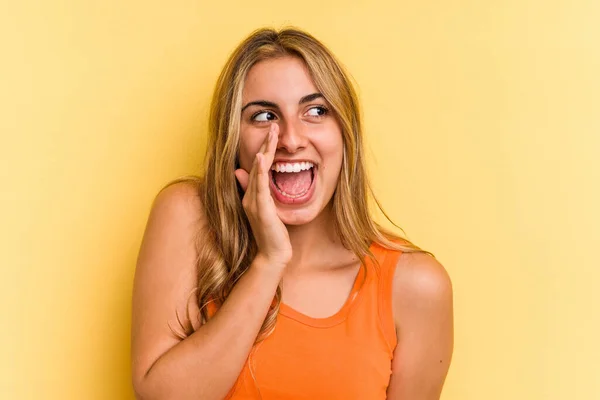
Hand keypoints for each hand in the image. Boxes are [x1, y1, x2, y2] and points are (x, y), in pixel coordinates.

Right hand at [235, 124, 291, 269]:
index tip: (272, 133)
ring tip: (271, 134)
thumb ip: (254, 193)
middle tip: (274, 125)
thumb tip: (241, 173)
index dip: (265, 150)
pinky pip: (259, 186)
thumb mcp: (265, 210)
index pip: (259, 168)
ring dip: (264, 151)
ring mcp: (254, 201)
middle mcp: (251, 196)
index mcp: (253, 195)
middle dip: (266, 144)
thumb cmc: (272, 234)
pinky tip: (261, 158)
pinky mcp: (261, 208)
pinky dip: (259, 171)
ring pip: (259, 171)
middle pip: (258, 165)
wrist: (272, 255)